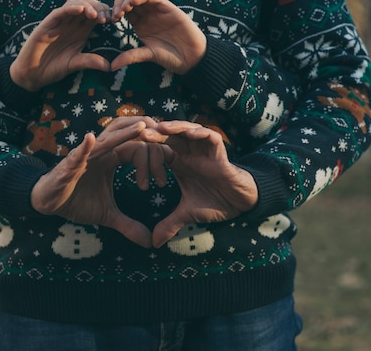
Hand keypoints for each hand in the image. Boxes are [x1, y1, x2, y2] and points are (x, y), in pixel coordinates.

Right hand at [10, 0, 112, 91]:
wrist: (32, 74)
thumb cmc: (53, 68)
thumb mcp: (75, 64)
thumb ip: (90, 62)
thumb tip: (109, 66)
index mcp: (80, 31)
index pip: (95, 15)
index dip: (105, 14)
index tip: (114, 20)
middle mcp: (70, 23)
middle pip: (87, 5)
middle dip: (99, 7)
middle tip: (106, 18)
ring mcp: (59, 22)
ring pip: (74, 4)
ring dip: (87, 6)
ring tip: (95, 15)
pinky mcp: (47, 24)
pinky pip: (60, 12)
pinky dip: (70, 8)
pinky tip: (81, 10)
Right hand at [30, 116, 163, 247]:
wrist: (49, 202)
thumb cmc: (77, 201)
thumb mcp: (108, 215)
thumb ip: (129, 225)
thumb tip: (149, 243)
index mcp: (112, 158)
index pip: (137, 148)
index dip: (153, 156)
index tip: (167, 175)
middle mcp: (101, 152)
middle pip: (126, 134)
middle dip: (146, 132)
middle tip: (167, 133)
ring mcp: (85, 155)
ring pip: (107, 139)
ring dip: (124, 132)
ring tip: (142, 125)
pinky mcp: (69, 164)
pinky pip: (77, 153)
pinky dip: (85, 147)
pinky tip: (91, 139)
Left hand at [110, 0, 206, 73]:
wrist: (191, 58)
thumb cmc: (171, 57)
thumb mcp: (147, 55)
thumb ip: (131, 57)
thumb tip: (112, 66)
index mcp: (140, 25)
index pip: (124, 12)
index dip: (115, 12)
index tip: (111, 19)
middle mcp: (147, 15)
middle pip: (129, 1)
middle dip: (120, 4)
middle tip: (116, 13)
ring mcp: (157, 10)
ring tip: (124, 7)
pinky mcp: (168, 8)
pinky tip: (134, 1)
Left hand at [141, 121, 257, 247]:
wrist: (240, 202)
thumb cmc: (214, 201)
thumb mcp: (188, 213)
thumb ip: (170, 223)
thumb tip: (154, 243)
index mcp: (179, 162)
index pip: (159, 149)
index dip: (146, 148)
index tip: (130, 150)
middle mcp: (190, 152)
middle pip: (170, 136)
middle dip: (155, 134)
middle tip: (139, 133)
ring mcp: (204, 150)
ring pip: (188, 130)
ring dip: (175, 128)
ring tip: (160, 128)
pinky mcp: (219, 151)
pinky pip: (210, 136)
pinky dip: (200, 133)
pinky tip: (190, 133)